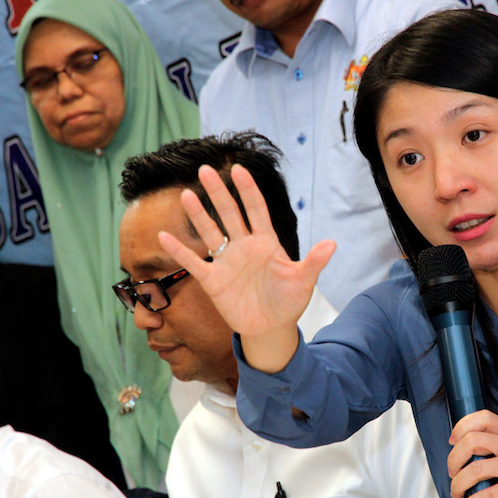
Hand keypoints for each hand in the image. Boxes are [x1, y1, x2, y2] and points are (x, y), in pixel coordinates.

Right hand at [159, 164, 335, 371]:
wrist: (271, 327)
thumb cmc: (288, 301)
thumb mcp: (303, 281)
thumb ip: (314, 262)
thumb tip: (332, 244)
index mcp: (266, 242)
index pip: (255, 209)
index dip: (247, 190)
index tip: (238, 169)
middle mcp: (244, 246)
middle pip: (229, 214)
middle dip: (218, 192)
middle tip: (205, 170)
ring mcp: (226, 261)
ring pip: (210, 232)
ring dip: (198, 215)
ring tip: (186, 195)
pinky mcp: (213, 280)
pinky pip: (194, 263)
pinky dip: (179, 251)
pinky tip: (165, 236)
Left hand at [447, 410, 497, 497]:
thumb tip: (473, 455)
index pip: (482, 417)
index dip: (462, 426)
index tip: (453, 440)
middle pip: (470, 441)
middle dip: (453, 458)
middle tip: (452, 471)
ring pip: (473, 469)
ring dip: (457, 483)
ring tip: (457, 492)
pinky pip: (486, 496)